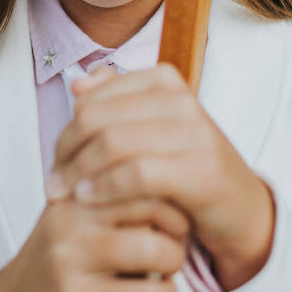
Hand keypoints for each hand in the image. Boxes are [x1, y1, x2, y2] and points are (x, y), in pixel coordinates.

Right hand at [0, 194, 187, 291]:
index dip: (170, 191)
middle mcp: (70, 216)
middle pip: (149, 204)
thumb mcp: (83, 209)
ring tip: (170, 265)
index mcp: (75, 187)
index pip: (137, 170)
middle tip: (181, 238)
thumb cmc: (63, 254)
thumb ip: (118, 190)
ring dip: (174, 260)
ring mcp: (69, 256)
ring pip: (149, 248)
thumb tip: (174, 177)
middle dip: (178, 224)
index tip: (179, 208)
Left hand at [49, 64, 274, 291]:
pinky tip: (88, 201)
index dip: (67, 128)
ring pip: (114, 143)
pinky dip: (105, 188)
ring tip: (62, 194)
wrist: (239, 210)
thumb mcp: (151, 131)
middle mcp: (181, 100)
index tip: (55, 158)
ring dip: (80, 172)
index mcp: (164, 81)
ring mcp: (195, 133)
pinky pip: (137, 173)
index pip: (94, 97)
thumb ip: (116, 103)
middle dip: (68, 151)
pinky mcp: (201, 170)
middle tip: (52, 181)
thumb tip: (78, 84)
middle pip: (99, 118)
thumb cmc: (184, 169)